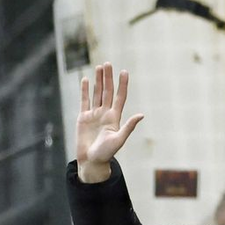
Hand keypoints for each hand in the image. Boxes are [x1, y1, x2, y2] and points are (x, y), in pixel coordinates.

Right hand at [76, 63, 143, 183]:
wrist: (91, 161)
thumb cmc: (107, 153)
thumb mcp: (119, 139)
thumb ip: (129, 126)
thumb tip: (141, 115)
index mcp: (115, 117)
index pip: (119, 96)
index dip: (122, 84)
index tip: (124, 72)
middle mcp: (106, 113)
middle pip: (107, 91)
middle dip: (108, 78)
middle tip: (108, 63)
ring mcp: (94, 114)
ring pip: (97, 93)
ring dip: (98, 81)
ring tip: (99, 67)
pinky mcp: (83, 118)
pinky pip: (84, 101)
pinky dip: (85, 90)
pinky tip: (86, 80)